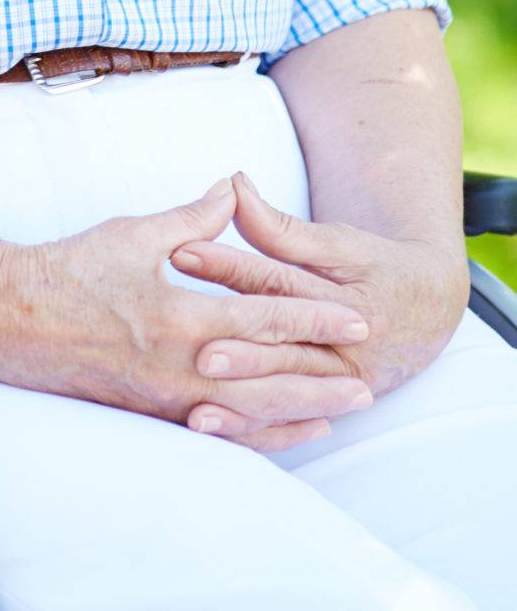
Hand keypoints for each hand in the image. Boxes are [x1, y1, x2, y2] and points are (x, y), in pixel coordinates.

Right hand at [0, 177, 374, 452]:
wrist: (13, 319)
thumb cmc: (70, 270)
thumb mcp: (133, 234)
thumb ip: (192, 220)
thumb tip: (233, 192)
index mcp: (178, 318)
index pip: (263, 322)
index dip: (313, 320)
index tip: (356, 320)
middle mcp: (178, 368)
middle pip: (268, 380)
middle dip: (321, 380)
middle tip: (368, 383)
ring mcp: (166, 399)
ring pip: (249, 415)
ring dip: (299, 413)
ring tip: (341, 412)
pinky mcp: (152, 415)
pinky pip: (219, 434)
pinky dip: (259, 434)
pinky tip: (286, 432)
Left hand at [175, 170, 469, 441]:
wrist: (430, 311)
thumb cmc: (380, 266)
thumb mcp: (341, 242)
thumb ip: (284, 226)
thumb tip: (234, 185)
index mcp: (354, 306)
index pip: (279, 284)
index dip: (229, 266)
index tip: (180, 251)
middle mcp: (351, 353)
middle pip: (281, 346)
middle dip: (234, 344)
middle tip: (186, 337)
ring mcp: (342, 387)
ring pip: (283, 393)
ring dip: (237, 396)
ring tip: (192, 392)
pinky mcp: (330, 406)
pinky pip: (284, 422)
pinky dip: (247, 425)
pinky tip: (207, 423)